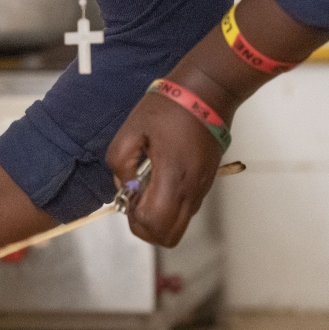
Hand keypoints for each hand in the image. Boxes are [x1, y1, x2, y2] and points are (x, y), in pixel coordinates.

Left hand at [106, 91, 224, 246]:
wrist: (208, 92)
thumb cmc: (168, 107)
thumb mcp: (131, 128)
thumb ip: (120, 162)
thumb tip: (125, 187)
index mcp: (173, 176)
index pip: (155, 224)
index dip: (135, 218)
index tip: (129, 195)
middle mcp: (191, 189)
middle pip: (169, 237)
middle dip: (146, 226)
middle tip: (136, 198)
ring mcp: (202, 188)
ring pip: (179, 226)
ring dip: (158, 216)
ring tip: (147, 186)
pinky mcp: (206, 183)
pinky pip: (186, 209)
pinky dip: (169, 206)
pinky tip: (160, 179)